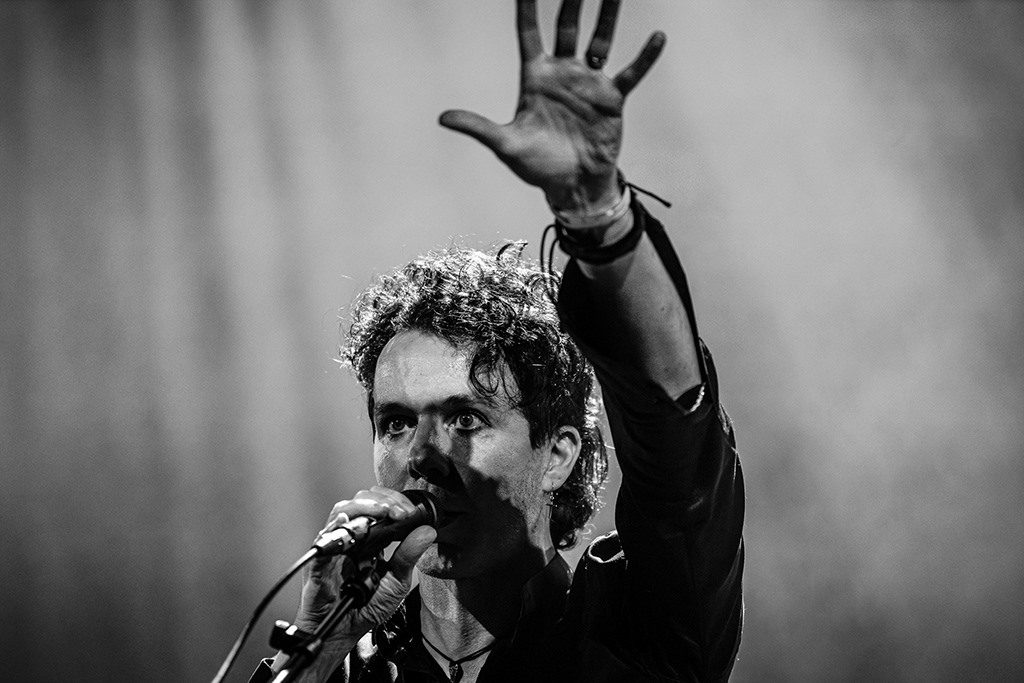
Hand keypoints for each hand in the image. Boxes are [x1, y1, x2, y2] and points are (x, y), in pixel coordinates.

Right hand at [292, 487, 436, 650]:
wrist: (346, 632)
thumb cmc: (367, 607)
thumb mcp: (397, 581)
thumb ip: (409, 555)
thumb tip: (427, 531)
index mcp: (371, 540)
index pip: (379, 507)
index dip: (394, 502)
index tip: (410, 511)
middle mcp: (352, 539)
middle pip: (361, 502)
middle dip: (382, 500)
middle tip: (400, 511)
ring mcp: (335, 547)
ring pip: (342, 512)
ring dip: (364, 507)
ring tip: (382, 511)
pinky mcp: (320, 561)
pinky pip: (323, 540)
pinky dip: (334, 527)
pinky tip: (346, 522)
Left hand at [439, 0, 664, 211]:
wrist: (571, 187)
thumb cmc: (536, 166)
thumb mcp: (506, 145)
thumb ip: (478, 127)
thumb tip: (442, 118)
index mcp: (535, 77)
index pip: (528, 32)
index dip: (526, 7)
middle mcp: (563, 73)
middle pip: (566, 26)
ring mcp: (589, 83)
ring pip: (600, 39)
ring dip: (608, 14)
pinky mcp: (612, 100)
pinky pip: (630, 72)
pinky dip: (644, 57)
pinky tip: (657, 36)